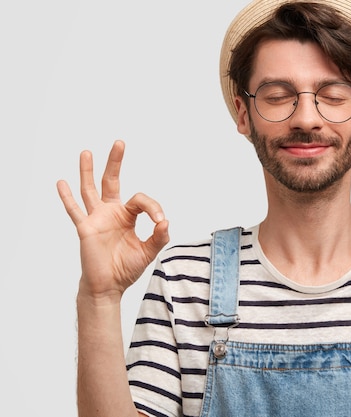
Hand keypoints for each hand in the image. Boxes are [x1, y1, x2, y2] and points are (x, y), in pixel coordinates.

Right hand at [57, 140, 169, 302]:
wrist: (109, 285)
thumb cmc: (126, 267)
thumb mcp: (149, 251)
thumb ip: (159, 237)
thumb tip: (165, 221)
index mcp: (128, 216)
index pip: (141, 200)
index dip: (153, 208)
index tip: (160, 222)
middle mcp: (111, 213)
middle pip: (112, 181)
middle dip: (115, 162)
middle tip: (119, 143)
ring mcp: (97, 218)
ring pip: (90, 190)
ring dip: (88, 171)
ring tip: (86, 152)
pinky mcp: (86, 228)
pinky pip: (75, 210)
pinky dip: (67, 197)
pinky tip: (62, 183)